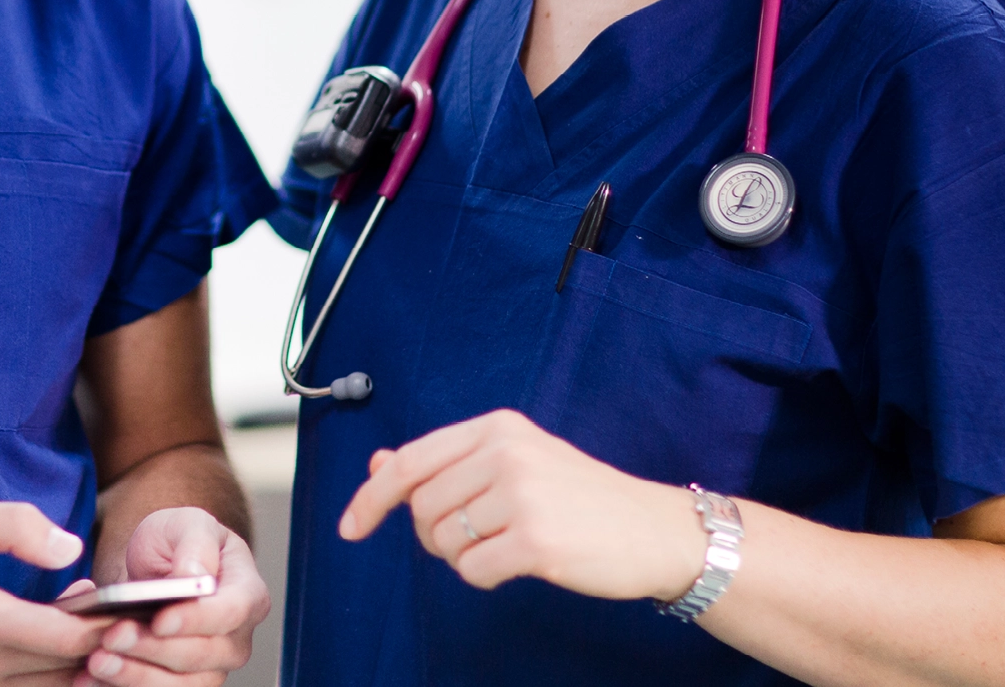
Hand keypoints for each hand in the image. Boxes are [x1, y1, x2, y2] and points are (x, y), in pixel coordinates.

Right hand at [0, 499, 109, 685]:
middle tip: (127, 614)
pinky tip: (48, 638)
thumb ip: (17, 528)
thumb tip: (70, 549)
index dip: (106, 626)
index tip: (133, 607)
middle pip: (61, 669)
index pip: (63, 638)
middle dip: (99, 645)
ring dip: (71, 662)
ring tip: (92, 625)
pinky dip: (40, 671)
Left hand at [72, 507, 268, 686]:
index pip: (230, 613)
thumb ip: (195, 545)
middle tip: (113, 636)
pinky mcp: (180, 684)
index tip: (160, 620)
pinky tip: (90, 679)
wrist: (158, 568)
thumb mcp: (187, 525)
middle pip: (202, 656)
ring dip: (136, 677)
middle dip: (154, 649)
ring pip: (180, 686)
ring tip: (97, 661)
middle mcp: (235, 640)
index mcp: (248, 595)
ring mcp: (209, 669)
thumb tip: (194, 577)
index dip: (197, 620)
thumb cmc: (179, 542)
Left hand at [337, 409, 706, 600]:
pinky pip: (473, 572)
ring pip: (444, 542)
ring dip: (464, 557)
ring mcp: (523, 495)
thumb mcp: (513, 462)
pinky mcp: (537, 541)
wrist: (654, 530)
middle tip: (472, 540)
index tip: (350, 526)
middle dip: (432, 536)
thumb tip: (379, 464)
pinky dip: (486, 577)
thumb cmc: (579, 499)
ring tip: (506, 545)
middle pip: (421, 507)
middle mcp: (506, 452)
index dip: (372, 497)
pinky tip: (520, 564)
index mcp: (497, 427)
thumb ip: (446, 463)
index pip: (410, 460)